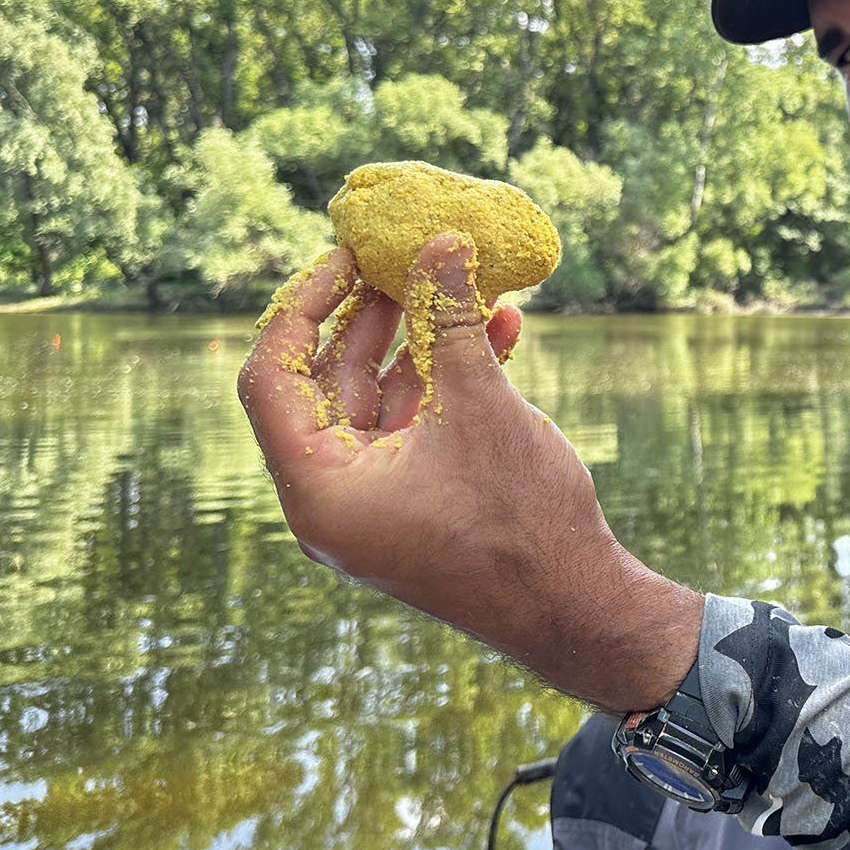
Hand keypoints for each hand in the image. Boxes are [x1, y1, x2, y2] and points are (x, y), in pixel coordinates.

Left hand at [236, 232, 700, 712]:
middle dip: (370, 315)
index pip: (273, 377)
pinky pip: (418, 427)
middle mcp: (335, 498)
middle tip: (403, 256)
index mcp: (320, 488)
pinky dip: (448, 381)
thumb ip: (451, 320)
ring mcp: (378, 503)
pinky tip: (499, 330)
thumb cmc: (519, 521)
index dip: (302, 307)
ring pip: (380, 400)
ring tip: (458, 280)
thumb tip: (441, 241)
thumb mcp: (480, 406)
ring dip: (420, 340)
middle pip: (327, 383)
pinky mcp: (419, 503)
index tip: (347, 257)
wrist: (577, 608)